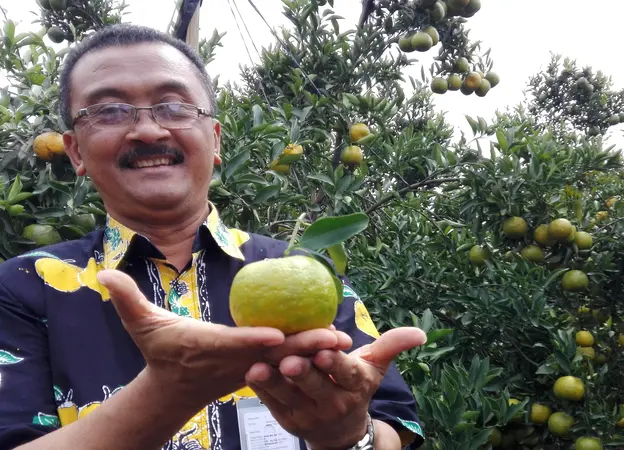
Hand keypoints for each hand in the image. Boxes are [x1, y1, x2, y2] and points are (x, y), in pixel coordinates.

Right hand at [97, 269, 352, 410]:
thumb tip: (102, 273)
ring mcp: (250, 367)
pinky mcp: (261, 368)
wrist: (175, 389)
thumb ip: (127, 299)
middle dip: (303, 346)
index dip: (255, 341)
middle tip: (333, 336)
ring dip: (315, 350)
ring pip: (288, 358)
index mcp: (210, 347)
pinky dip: (311, 353)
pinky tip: (335, 342)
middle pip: (272, 353)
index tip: (277, 335)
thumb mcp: (141, 326)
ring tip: (344, 339)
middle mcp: (235, 360)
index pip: (235, 344)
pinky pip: (290, 360)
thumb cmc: (160, 352)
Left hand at [245, 327, 426, 449]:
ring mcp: (308, 413)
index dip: (336, 363)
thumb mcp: (376, 367)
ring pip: (290, 395)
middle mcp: (333, 402)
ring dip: (275, 382)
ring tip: (262, 366)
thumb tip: (421, 334)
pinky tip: (252, 372)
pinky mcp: (287, 419)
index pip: (347, 373)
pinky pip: (273, 403)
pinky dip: (262, 389)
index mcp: (356, 385)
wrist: (341, 432)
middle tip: (290, 360)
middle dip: (303, 373)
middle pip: (316, 386)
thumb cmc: (356, 387)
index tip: (326, 350)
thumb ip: (393, 345)